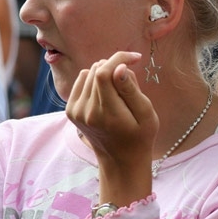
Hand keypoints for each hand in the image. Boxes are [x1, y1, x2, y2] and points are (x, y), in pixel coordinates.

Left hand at [66, 52, 157, 203]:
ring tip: (119, 91)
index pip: (104, 73)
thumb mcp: (146, 114)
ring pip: (90, 72)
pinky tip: (106, 94)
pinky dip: (95, 80)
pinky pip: (82, 80)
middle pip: (97, 69)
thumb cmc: (140, 136)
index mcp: (107, 114)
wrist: (120, 160)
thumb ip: (132, 90)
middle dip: (115, 67)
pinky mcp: (71, 110)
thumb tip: (119, 67)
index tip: (136, 58)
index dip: (120, 58)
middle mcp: (86, 112)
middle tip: (130, 82)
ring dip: (106, 74)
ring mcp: (75, 111)